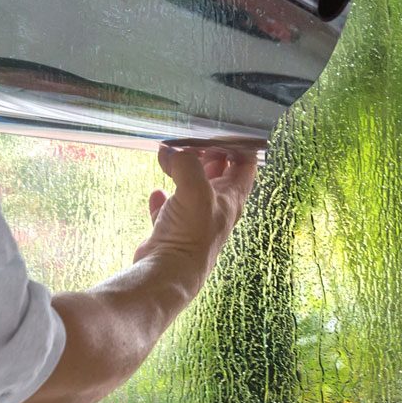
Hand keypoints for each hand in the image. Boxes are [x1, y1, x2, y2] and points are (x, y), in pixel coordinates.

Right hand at [132, 145, 256, 288]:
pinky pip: (169, 208)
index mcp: (231, 199)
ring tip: (171, 157)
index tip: (219, 130)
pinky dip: (163, 197)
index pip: (245, 165)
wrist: (169, 272)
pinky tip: (156, 191)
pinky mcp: (173, 230)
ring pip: (193, 189)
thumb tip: (168, 151)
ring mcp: (194, 220)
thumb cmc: (192, 235)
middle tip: (191, 139)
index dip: (236, 146)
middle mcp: (216, 209)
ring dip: (184, 172)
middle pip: (219, 175)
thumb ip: (185, 164)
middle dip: (207, 154)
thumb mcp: (195, 190)